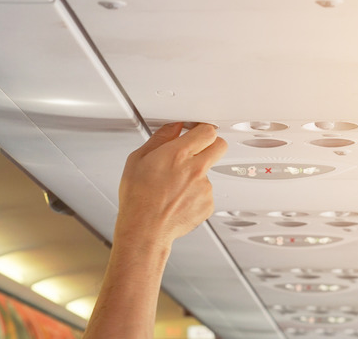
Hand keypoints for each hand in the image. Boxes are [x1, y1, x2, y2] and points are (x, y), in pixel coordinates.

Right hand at [116, 122, 227, 246]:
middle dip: (211, 144)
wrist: (145, 230)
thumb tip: (173, 128)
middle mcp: (195, 169)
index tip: (197, 131)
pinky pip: (207, 192)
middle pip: (220, 146)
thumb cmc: (138, 198)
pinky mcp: (208, 204)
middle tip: (198, 150)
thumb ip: (160, 138)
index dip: (202, 129)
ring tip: (175, 186)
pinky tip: (179, 199)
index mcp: (178, 154)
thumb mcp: (138, 159)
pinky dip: (196, 194)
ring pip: (210, 171)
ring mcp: (204, 187)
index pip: (207, 130)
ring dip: (198, 174)